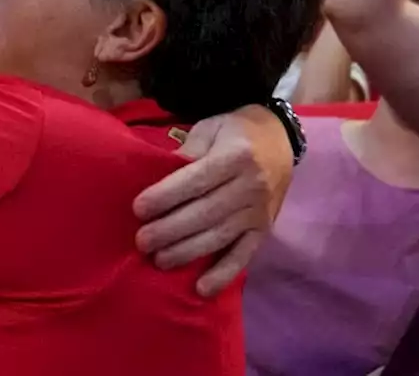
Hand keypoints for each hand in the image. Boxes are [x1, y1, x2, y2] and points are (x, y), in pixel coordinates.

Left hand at [133, 104, 292, 296]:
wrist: (279, 139)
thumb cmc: (235, 131)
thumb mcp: (210, 128)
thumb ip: (188, 150)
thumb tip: (160, 177)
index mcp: (236, 155)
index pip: (196, 180)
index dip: (166, 196)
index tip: (139, 209)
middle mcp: (251, 185)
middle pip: (205, 213)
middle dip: (170, 230)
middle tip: (142, 241)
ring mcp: (260, 211)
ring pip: (220, 236)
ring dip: (187, 252)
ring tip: (159, 260)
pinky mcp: (265, 230)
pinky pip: (244, 256)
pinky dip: (223, 275)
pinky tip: (201, 289)